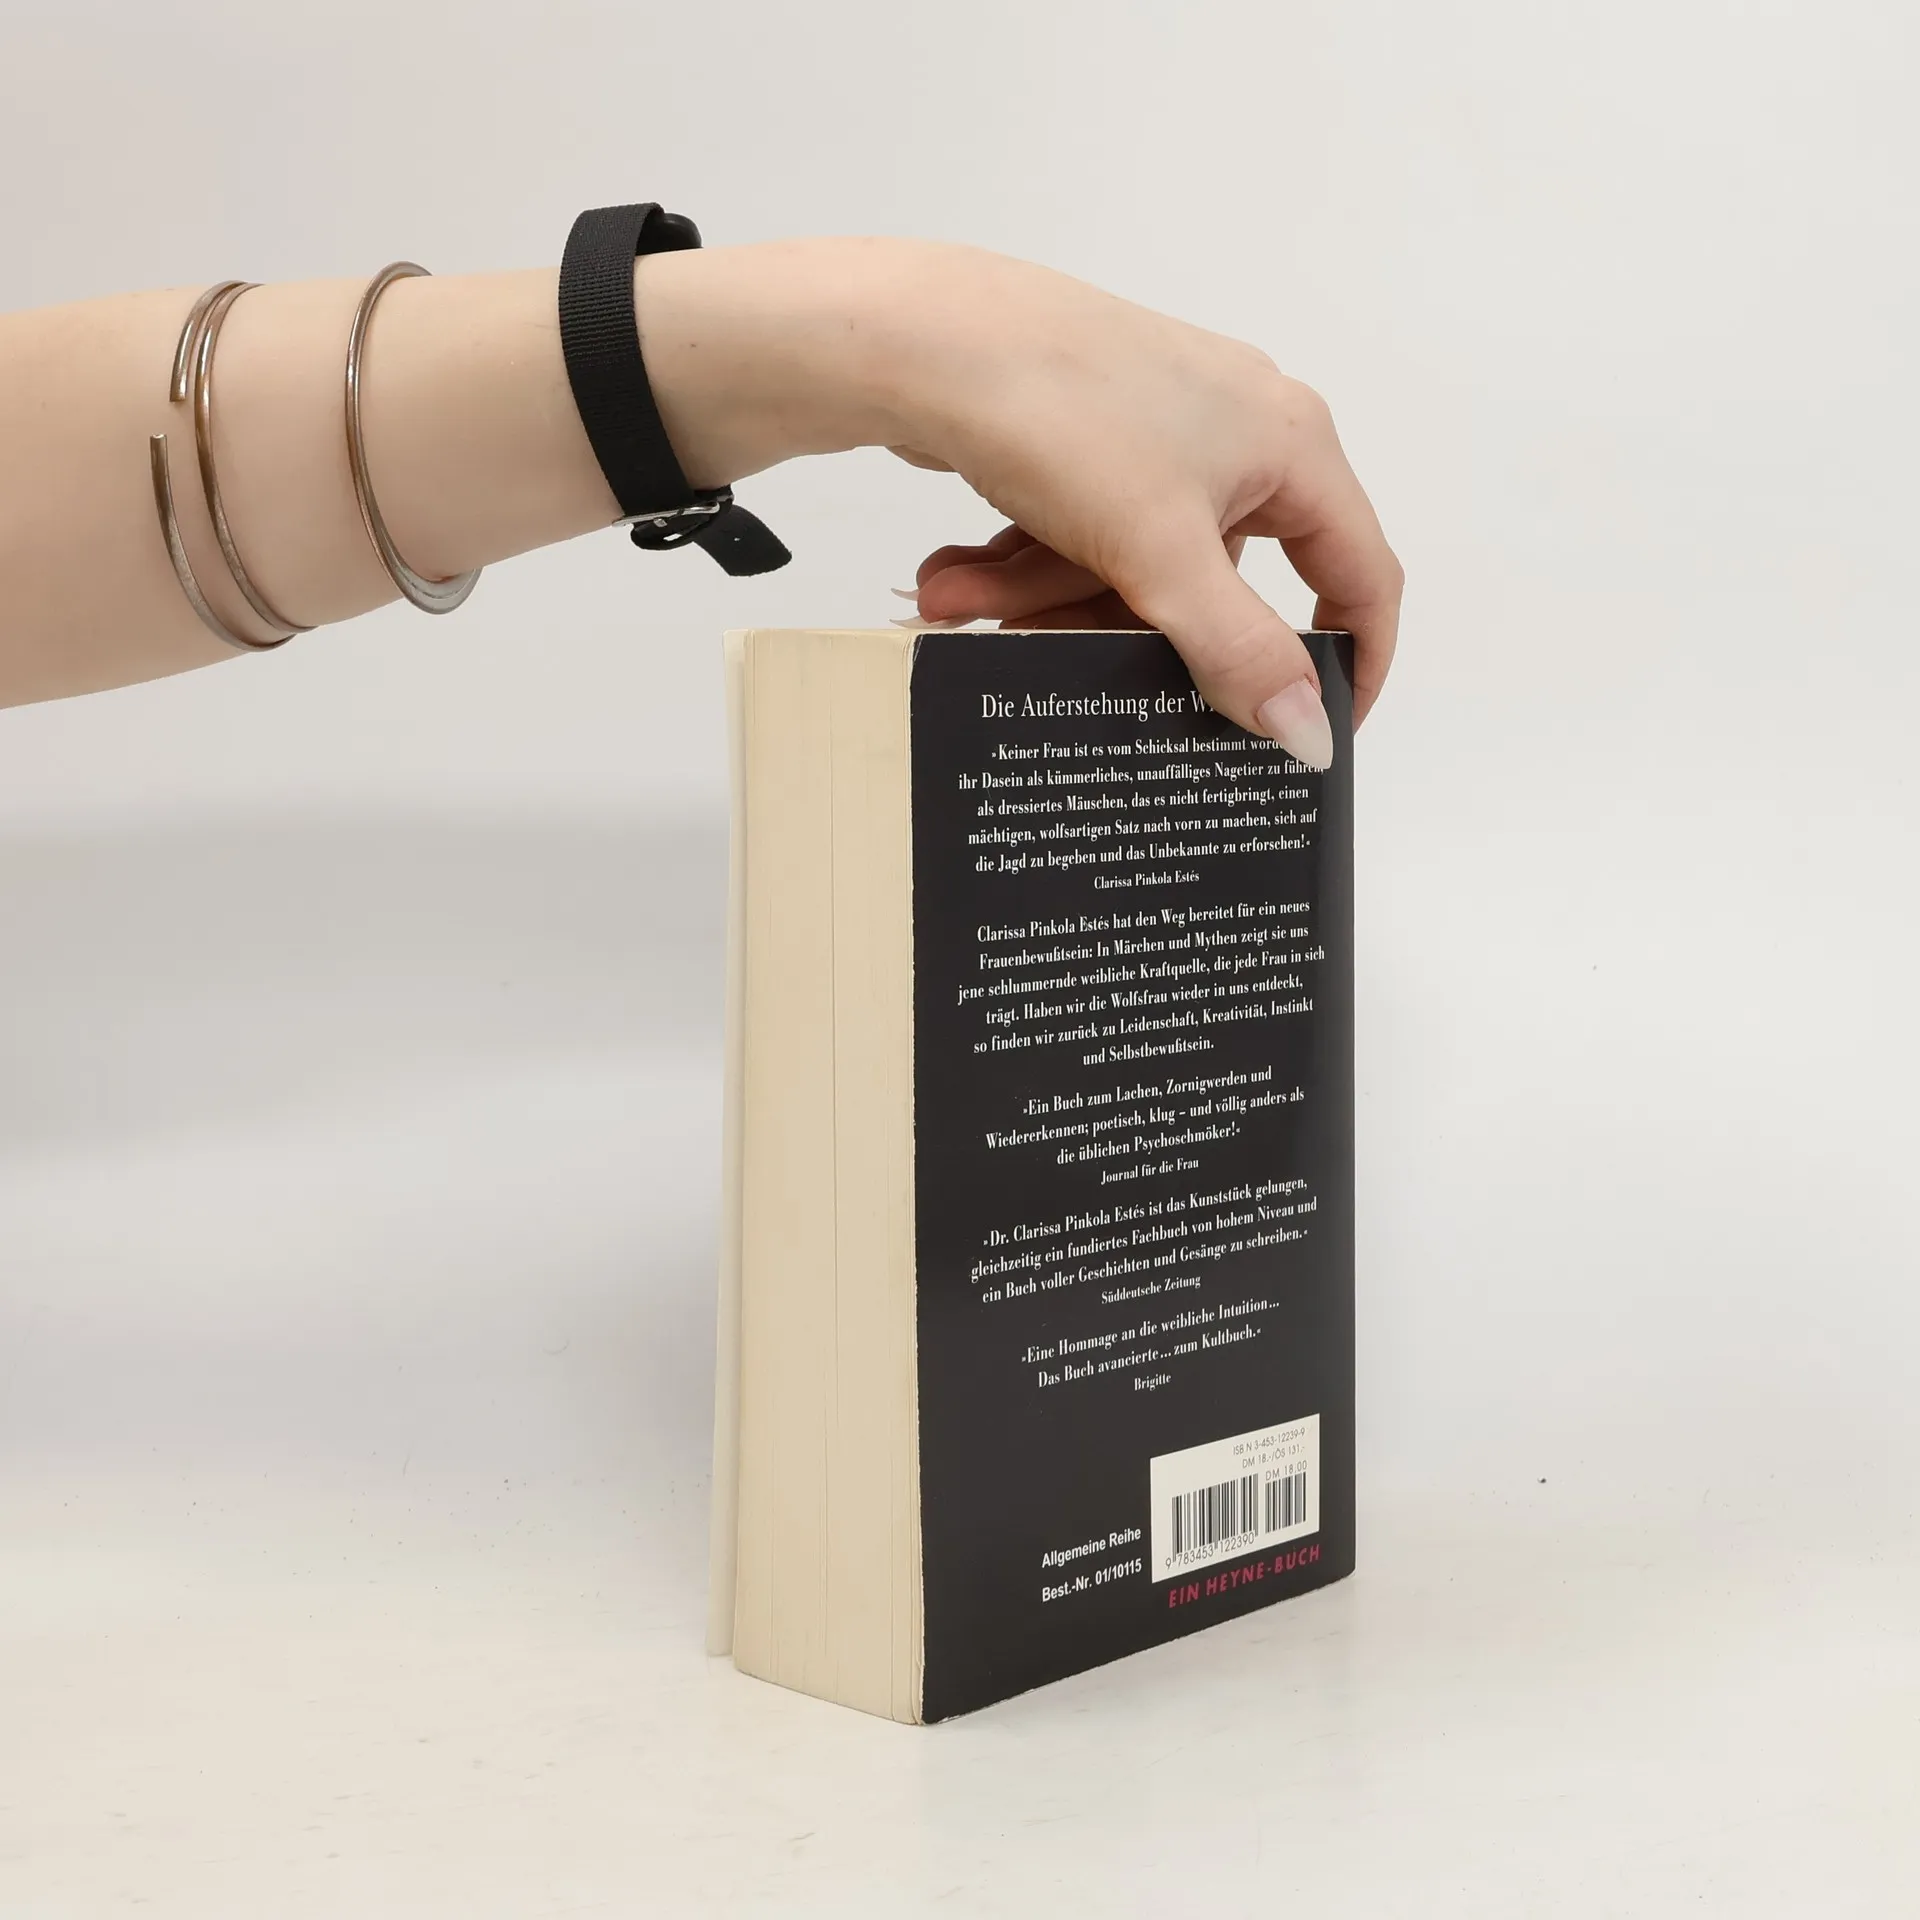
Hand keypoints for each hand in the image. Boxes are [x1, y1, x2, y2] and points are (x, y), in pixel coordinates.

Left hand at [873, 246, 1401, 766]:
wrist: (916, 335)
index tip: (1310, 738)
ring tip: (960, 599)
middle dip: (1120, 630)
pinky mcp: (1089, 436)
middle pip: (1210, 585)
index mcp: (1291, 444)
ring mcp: (1159, 431)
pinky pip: (1079, 534)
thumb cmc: (1064, 418)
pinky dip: (1024, 565)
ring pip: (1129, 566)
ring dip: (1045, 598)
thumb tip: (1310, 737)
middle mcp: (1239, 432)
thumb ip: (1238, 650)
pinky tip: (958, 574)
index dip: (1350, 663)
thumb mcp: (1162, 554)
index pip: (1359, 573)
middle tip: (1044, 652)